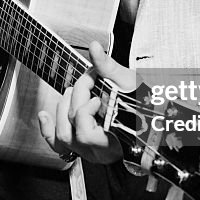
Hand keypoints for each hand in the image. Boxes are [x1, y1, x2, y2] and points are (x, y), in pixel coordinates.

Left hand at [38, 42, 134, 164]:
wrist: (156, 123)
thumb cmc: (146, 106)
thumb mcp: (129, 84)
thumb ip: (108, 67)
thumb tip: (94, 47)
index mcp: (113, 139)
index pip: (84, 125)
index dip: (83, 97)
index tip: (94, 78)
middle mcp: (98, 151)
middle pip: (72, 127)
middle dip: (75, 98)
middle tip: (87, 81)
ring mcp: (89, 152)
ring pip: (63, 137)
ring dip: (61, 110)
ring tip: (72, 93)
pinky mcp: (84, 149)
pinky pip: (59, 146)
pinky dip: (48, 129)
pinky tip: (44, 114)